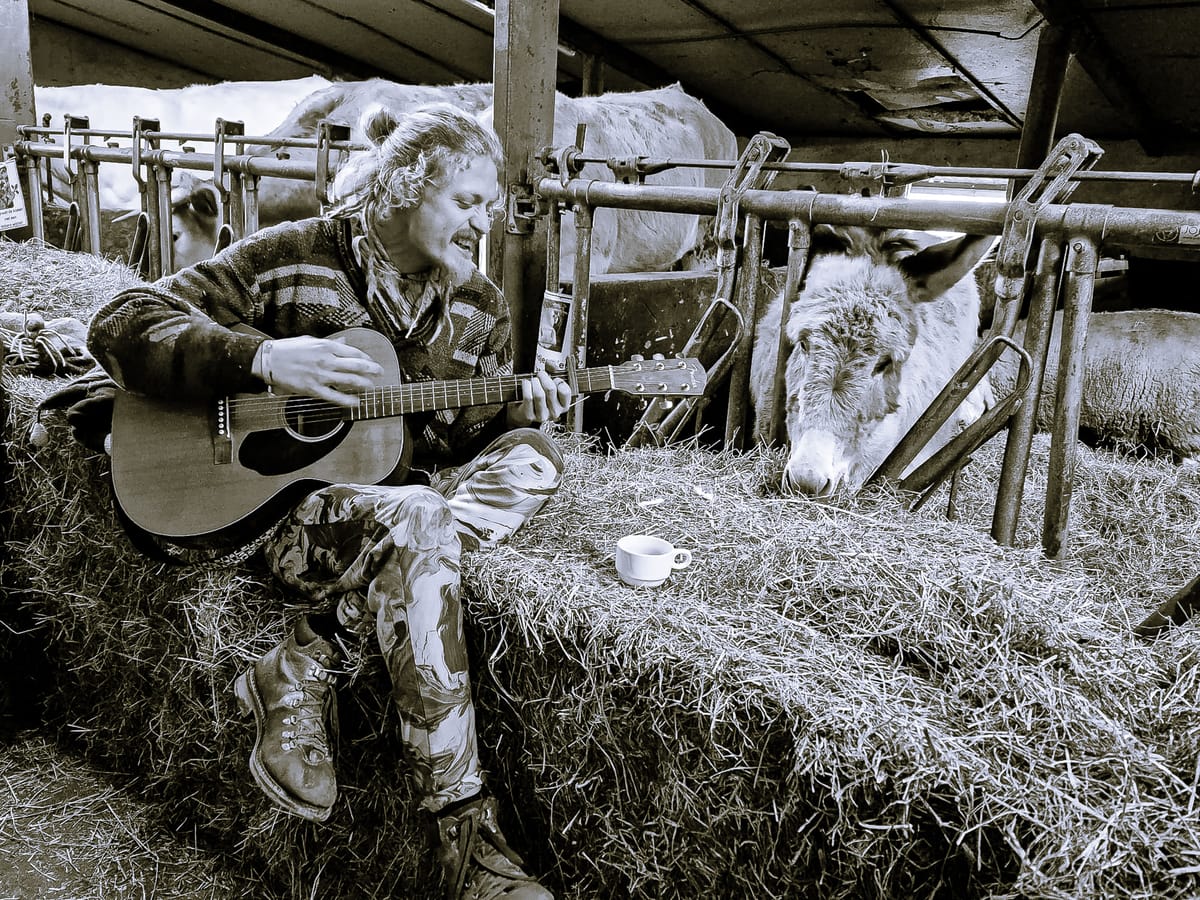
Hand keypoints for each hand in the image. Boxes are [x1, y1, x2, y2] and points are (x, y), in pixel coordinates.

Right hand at [258, 335, 382, 406]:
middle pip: (356, 365)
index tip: (372, 362)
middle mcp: (326, 360)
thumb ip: (329, 343)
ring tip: (372, 386)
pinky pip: (335, 396)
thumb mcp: (311, 341)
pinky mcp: (313, 389)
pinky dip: (348, 400)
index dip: (366, 358)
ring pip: (349, 380)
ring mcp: (320, 375)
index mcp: (326, 346)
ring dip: (364, 384)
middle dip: (372, 370)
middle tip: (381, 372)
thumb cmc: (288, 349)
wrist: (269, 360)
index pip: (353, 352)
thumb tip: (344, 342)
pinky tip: (357, 402)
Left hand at [506, 368, 572, 426]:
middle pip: (550, 389)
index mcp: (563, 406)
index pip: (565, 391)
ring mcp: (542, 416)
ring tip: (532, 380)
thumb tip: (550, 364)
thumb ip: (552, 371)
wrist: (523, 410)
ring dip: (534, 382)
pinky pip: (528, 397)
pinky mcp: (530, 416)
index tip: (553, 379)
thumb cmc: (539, 395)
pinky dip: (526, 386)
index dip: (558, 381)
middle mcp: (555, 412)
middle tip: (540, 375)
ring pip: (539, 394)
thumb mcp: (549, 383)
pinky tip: (525, 383)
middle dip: (543, 377)